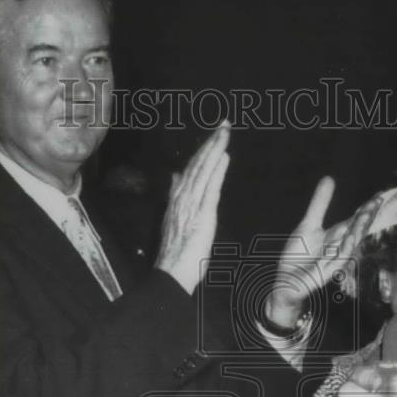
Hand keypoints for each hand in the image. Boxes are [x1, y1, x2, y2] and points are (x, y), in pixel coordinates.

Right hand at [157, 121, 230, 294]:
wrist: (171, 273)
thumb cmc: (175, 254)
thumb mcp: (173, 220)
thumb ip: (175, 197)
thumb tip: (175, 177)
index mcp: (177, 199)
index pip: (191, 169)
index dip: (202, 150)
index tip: (213, 135)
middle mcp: (182, 198)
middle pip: (197, 164)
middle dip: (211, 142)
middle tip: (225, 123)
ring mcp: (191, 205)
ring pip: (203, 171)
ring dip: (215, 149)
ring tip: (225, 132)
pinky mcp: (202, 215)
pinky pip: (210, 188)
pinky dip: (217, 171)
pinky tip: (224, 156)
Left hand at [265, 178, 380, 329]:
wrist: (286, 281)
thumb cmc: (298, 256)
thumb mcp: (308, 225)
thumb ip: (320, 204)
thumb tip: (330, 178)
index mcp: (335, 237)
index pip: (353, 221)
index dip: (365, 210)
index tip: (377, 198)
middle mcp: (337, 249)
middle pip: (354, 232)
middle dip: (364, 219)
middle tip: (375, 204)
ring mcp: (332, 262)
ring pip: (348, 246)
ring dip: (356, 232)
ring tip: (363, 217)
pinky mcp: (324, 274)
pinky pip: (337, 262)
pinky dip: (343, 250)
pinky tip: (349, 239)